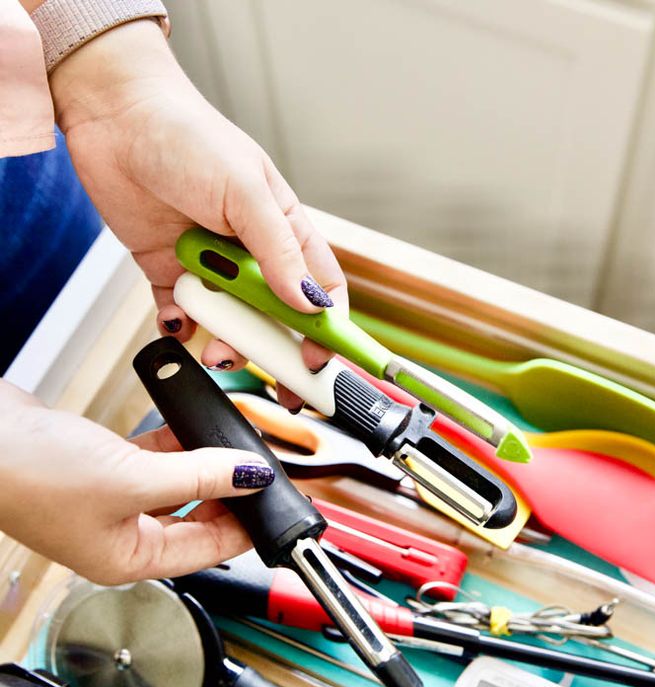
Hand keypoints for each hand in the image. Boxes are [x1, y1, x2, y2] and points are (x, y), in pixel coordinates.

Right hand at [0, 382, 273, 583]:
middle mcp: (121, 536)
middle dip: (228, 493)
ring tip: (233, 446)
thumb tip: (251, 475)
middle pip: (195, 519)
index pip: (208, 551)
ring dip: (203, 465)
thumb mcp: (134, 478)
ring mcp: (109, 502)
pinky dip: (172, 446)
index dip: (246, 526)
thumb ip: (199, 476)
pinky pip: (151, 462)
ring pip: (174, 487)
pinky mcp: (98, 468)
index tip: (274, 504)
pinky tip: (189, 427)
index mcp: (129, 560)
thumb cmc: (30, 476)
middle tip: (258, 469)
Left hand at [50, 20, 346, 409]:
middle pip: (278, 318)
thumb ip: (278, 253)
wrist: (114, 116)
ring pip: (231, 323)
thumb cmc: (187, 135)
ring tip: (214, 349)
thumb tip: (309, 304)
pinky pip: (183, 314)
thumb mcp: (245, 192)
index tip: (323, 361)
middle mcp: (252, 253)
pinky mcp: (172, 271)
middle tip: (283, 388)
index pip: (321, 290)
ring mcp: (212, 265)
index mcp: (284, 230)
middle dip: (281, 354)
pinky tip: (178, 321)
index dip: (327, 329)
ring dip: (226, 342)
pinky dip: (182, 325)